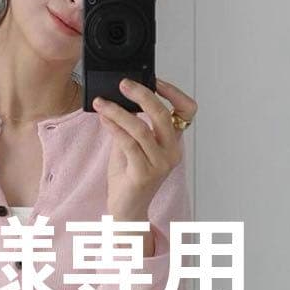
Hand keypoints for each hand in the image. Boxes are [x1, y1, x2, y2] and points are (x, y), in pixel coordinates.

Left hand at [92, 77, 197, 223]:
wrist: (126, 210)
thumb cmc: (129, 177)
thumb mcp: (133, 144)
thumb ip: (131, 124)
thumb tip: (119, 98)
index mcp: (173, 142)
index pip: (187, 111)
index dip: (174, 92)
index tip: (155, 80)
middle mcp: (171, 152)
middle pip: (163, 114)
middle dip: (142, 94)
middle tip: (123, 84)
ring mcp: (159, 164)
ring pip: (141, 128)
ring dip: (118, 111)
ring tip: (102, 102)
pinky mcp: (143, 173)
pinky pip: (128, 143)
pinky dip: (113, 126)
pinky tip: (103, 118)